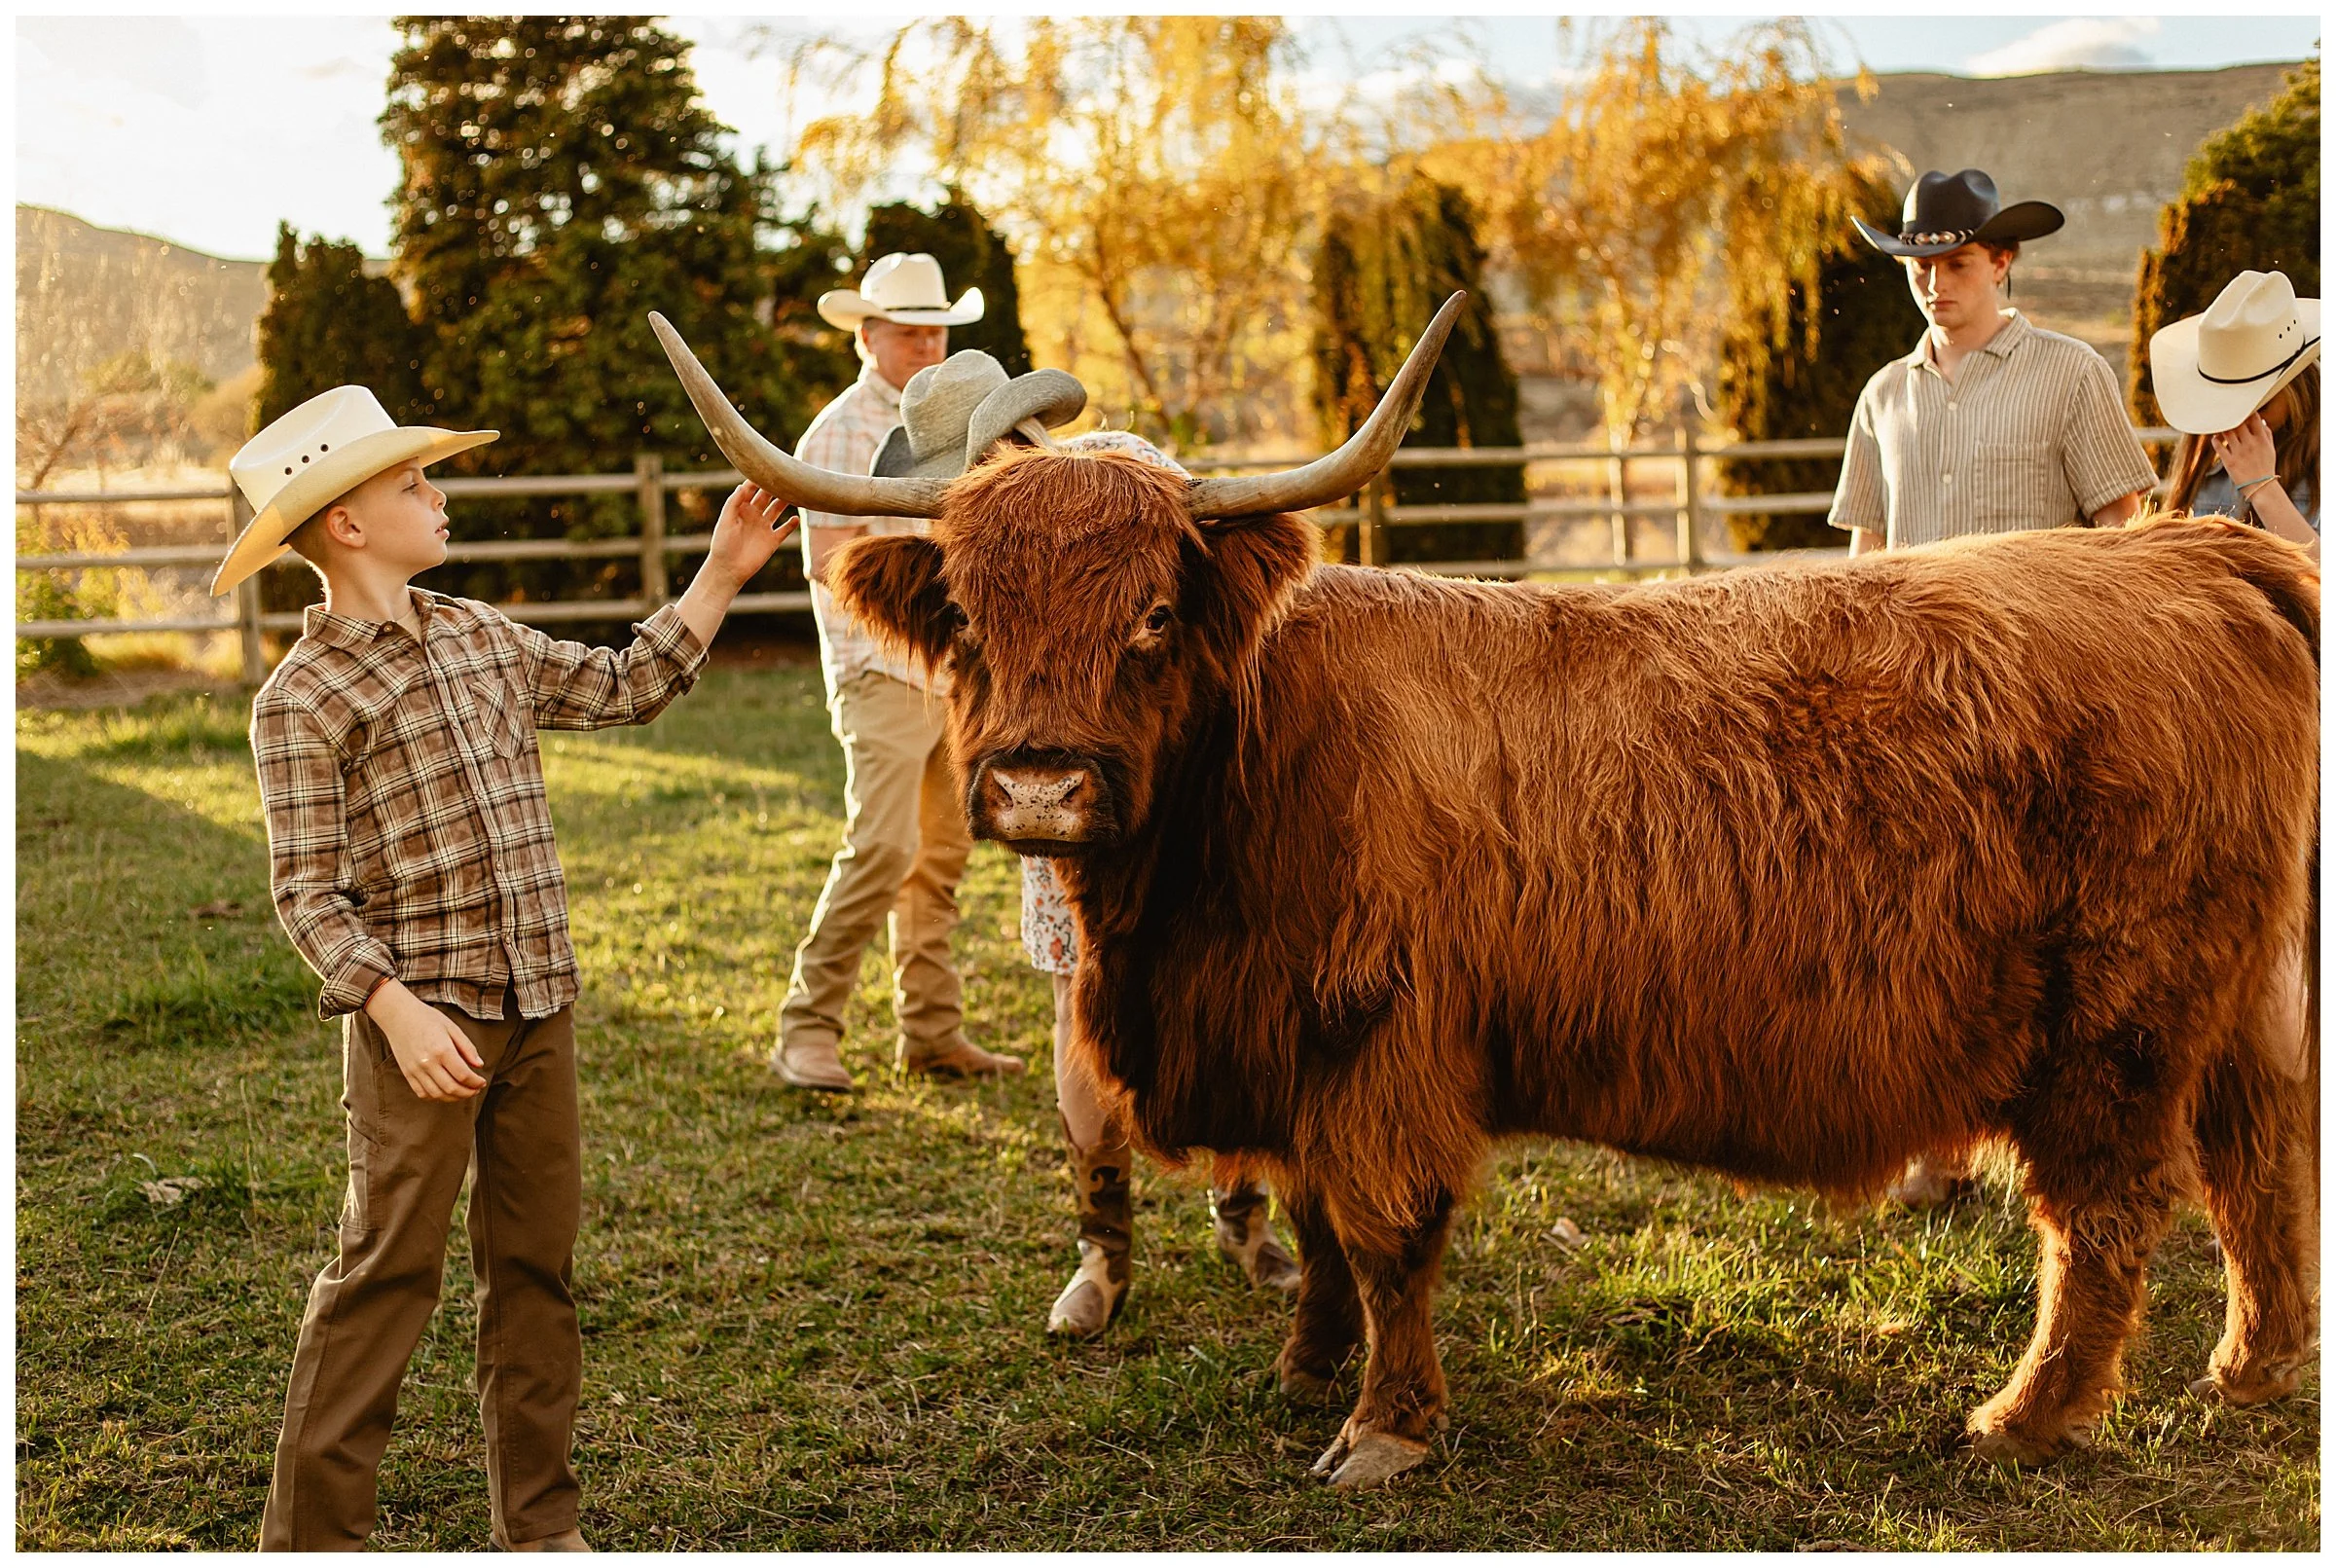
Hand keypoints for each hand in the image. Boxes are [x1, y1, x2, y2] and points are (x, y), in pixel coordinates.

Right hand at [366, 980, 486, 1100]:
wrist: (399, 1016)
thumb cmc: (427, 1019)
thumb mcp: (452, 1028)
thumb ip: (467, 1048)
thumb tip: (479, 1065)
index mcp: (442, 1050)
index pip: (463, 1075)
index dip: (475, 1082)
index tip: (482, 1082)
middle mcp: (427, 1063)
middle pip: (451, 1088)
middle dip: (468, 1093)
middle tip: (476, 1089)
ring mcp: (415, 1070)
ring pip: (437, 1094)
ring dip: (453, 1098)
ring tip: (463, 1092)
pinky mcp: (407, 1074)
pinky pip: (422, 1093)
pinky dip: (436, 1097)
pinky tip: (445, 1092)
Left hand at [704, 483, 799, 592]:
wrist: (728, 569)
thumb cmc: (722, 545)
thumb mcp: (725, 521)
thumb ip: (733, 503)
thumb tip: (742, 485)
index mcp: (741, 508)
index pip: (752, 489)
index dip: (759, 479)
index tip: (768, 469)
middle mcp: (754, 515)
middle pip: (768, 496)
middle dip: (775, 486)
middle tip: (786, 477)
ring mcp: (764, 527)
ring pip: (778, 509)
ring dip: (786, 501)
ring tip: (796, 493)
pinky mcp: (772, 541)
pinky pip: (785, 530)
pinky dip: (792, 524)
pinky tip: (796, 518)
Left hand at [2210, 413, 2279, 492]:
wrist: (2261, 486)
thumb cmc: (2265, 466)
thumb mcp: (2270, 449)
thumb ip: (2266, 434)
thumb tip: (2261, 420)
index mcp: (2262, 439)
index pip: (2253, 419)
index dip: (2246, 411)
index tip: (2240, 408)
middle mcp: (2250, 444)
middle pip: (2238, 424)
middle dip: (2231, 417)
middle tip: (2224, 414)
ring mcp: (2239, 453)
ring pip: (2227, 433)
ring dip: (2221, 427)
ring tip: (2218, 425)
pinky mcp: (2229, 462)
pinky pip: (2219, 447)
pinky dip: (2215, 440)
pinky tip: (2214, 438)